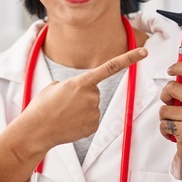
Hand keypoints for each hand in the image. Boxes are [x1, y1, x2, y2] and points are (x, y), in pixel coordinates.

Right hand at [18, 46, 148, 153]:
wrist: (37, 130)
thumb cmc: (43, 106)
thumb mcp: (55, 86)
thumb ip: (73, 85)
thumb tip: (82, 93)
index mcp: (82, 82)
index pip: (110, 67)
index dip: (129, 58)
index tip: (144, 52)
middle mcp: (92, 96)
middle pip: (93, 92)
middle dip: (81, 96)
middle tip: (64, 104)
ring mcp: (94, 112)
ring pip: (92, 106)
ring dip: (80, 109)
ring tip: (64, 114)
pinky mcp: (93, 126)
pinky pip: (91, 119)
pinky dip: (82, 121)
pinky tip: (69, 123)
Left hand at [159, 61, 181, 176]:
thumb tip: (176, 70)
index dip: (180, 66)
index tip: (170, 70)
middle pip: (172, 87)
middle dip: (165, 95)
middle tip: (170, 104)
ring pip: (164, 108)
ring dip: (165, 117)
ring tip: (177, 123)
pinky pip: (163, 123)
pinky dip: (165, 129)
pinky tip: (176, 133)